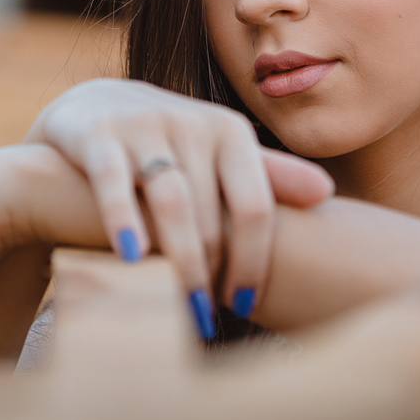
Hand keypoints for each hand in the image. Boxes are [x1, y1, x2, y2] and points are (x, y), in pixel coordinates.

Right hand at [25, 78, 333, 332]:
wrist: (92, 105)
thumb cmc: (168, 143)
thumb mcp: (218, 153)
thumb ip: (267, 174)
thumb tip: (326, 194)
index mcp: (229, 130)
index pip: (255, 205)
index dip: (253, 259)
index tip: (244, 303)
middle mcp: (191, 122)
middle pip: (212, 213)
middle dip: (213, 269)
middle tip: (208, 314)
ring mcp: (143, 124)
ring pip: (171, 200)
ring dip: (180, 258)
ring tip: (181, 304)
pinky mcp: (97, 133)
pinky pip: (114, 182)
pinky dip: (124, 220)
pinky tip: (132, 259)